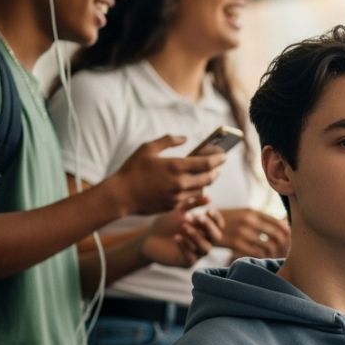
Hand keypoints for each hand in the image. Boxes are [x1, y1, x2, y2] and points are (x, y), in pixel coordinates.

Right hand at [109, 135, 225, 214]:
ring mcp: (179, 196)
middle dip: (216, 171)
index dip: (218, 159)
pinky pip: (191, 198)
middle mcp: (181, 182)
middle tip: (218, 166)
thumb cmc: (132, 169)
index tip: (224, 155)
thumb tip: (185, 138)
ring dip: (206, 181)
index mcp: (176, 166)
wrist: (121, 195)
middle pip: (209, 178)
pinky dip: (195, 191)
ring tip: (207, 174)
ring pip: (202, 189)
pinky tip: (193, 186)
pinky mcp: (174, 206)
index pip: (207, 163)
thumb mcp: (147, 148)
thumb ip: (168, 141)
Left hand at [139, 199, 224, 267]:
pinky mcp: (186, 262)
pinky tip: (176, 237)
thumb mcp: (178, 212)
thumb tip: (209, 198)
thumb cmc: (166, 225)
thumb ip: (192, 204)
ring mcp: (197, 253)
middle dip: (209, 227)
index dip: (216, 219)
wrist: (148, 238)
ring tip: (184, 226)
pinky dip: (185, 247)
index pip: (219, 226)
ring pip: (206, 248)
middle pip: (216, 237)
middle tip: (198, 217)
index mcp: (205, 230)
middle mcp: (204, 242)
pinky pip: (191, 257)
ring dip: (196, 236)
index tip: (208, 211)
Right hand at [220, 208, 289, 258]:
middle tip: (286, 251)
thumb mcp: (242, 213)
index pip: (278, 222)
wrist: (201, 225)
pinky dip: (262, 257)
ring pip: (268, 245)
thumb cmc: (226, 221)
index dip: (287, 232)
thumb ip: (260, 219)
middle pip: (276, 234)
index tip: (291, 240)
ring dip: (273, 252)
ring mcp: (243, 232)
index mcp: (253, 211)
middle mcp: (249, 220)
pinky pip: (256, 253)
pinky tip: (262, 259)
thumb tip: (284, 226)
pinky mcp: (236, 243)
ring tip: (275, 256)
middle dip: (283, 244)